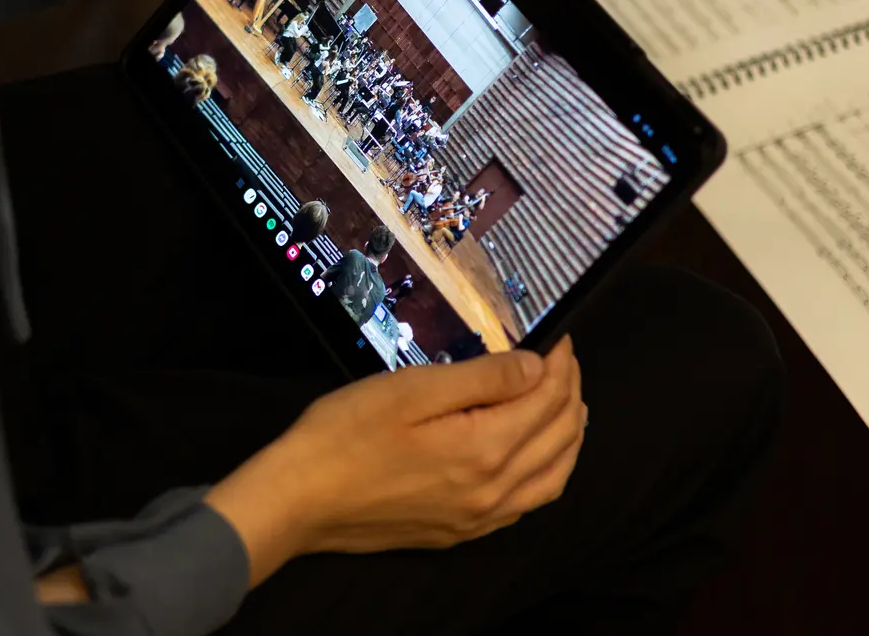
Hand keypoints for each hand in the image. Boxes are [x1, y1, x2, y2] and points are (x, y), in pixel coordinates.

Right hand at [205, 337, 584, 586]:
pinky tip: (534, 456)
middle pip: (559, 439)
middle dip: (570, 392)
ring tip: (567, 404)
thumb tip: (537, 366)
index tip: (560, 336)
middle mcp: (493, 491)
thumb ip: (481, 379)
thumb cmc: (345, 435)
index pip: (547, 400)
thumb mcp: (412, 390)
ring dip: (568, 437)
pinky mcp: (460, 532)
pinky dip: (547, 473)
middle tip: (563, 360)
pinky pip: (526, 504)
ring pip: (553, 479)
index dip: (560, 362)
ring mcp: (478, 519)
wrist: (299, 499)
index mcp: (484, 450)